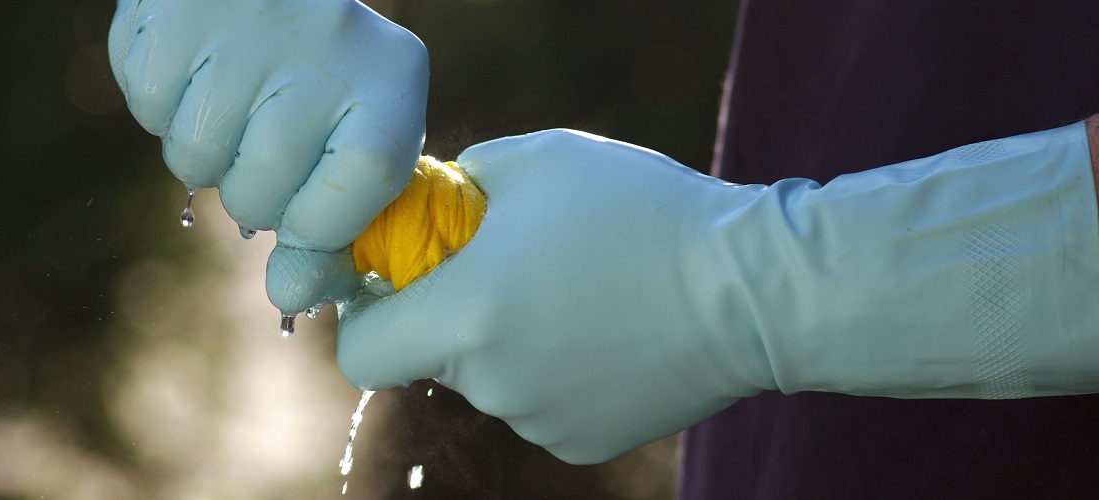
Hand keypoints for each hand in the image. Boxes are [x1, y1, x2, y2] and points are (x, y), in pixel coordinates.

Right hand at [108, 0, 428, 311]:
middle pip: (258, 195)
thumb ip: (333, 228)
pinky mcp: (176, 14)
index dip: (317, 225)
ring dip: (202, 149)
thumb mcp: (353, 139)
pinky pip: (147, 109)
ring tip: (230, 96)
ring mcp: (248, 29)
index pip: (352, 196)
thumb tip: (289, 297)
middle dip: (250, 190)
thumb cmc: (320, 76)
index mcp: (390, 84)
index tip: (306, 212)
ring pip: (194, 160)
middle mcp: (327, 48)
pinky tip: (195, 65)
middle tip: (264, 136)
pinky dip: (160, 103)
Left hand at [336, 122, 1098, 463]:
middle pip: (432, 359)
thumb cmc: (641, 210)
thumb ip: (460, 183)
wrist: (753, 287)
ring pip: (491, 380)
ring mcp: (541, 421)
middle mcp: (493, 385)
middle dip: (452, 314)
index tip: (402, 283)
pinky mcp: (586, 440)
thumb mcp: (537, 161)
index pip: (363, 350)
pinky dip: (555, 372)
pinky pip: (541, 403)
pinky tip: (607, 330)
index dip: (371, 313)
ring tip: (576, 292)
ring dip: (508, 341)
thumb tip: (435, 207)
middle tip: (509, 266)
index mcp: (465, 317)